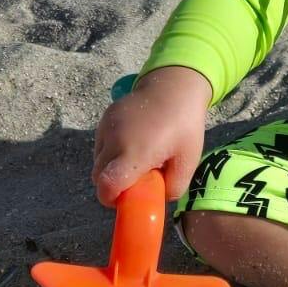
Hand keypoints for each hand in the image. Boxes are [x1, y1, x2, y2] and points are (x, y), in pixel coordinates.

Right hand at [91, 66, 212, 205]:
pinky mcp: (105, 117)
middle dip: (114, 185)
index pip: (106, 187)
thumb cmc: (185, 125)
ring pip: (98, 161)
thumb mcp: (189, 161)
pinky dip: (112, 151)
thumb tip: (156, 198)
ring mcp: (106, 127)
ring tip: (138, 158)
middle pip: (98, 177)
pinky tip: (134, 142)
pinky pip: (101, 144)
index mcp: (135, 153)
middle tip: (138, 180)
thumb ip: (173, 187)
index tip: (127, 198)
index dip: (112, 200)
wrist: (175, 86)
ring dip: (112, 168)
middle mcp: (114, 140)